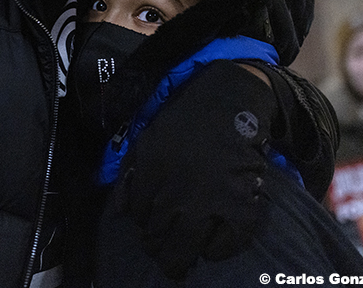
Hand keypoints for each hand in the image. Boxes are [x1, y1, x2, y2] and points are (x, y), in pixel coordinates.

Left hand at [112, 59, 274, 278]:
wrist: (230, 99)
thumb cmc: (185, 118)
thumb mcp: (147, 139)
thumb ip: (130, 174)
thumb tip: (121, 213)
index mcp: (151, 170)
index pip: (138, 215)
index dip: (142, 224)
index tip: (148, 224)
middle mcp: (176, 189)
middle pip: (158, 236)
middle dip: (156, 249)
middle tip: (160, 253)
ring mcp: (209, 198)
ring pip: (187, 246)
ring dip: (180, 259)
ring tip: (179, 263)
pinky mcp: (240, 202)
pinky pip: (229, 241)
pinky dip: (219, 250)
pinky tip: (212, 248)